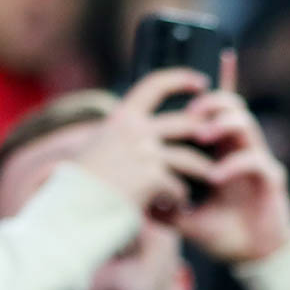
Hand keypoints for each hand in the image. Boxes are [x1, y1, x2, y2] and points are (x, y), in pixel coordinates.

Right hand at [71, 69, 213, 221]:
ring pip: (189, 159)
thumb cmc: (83, 186)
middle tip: (217, 142)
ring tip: (210, 178)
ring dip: (203, 171)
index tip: (201, 82)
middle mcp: (134, 130)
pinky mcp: (152, 178)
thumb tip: (140, 127)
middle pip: (186, 124)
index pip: (156, 84)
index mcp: (121, 118)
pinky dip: (180, 199)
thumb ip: (121, 136)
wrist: (72, 211)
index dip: (181, 79)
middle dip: (206, 133)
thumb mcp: (97, 148)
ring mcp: (144, 153)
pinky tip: (179, 207)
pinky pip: (179, 188)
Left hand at [175, 82, 289, 263]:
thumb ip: (163, 205)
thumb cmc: (222, 234)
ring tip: (202, 135)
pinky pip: (255, 160)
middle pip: (231, 105)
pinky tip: (216, 178)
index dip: (200, 98)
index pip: (212, 114)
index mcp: (221, 152)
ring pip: (245, 123)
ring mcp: (257, 161)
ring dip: (222, 123)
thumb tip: (131, 199)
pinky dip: (234, 164)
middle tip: (190, 111)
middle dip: (210, 102)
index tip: (175, 96)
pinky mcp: (272, 178)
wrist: (254, 258)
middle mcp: (240, 150)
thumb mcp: (184, 219)